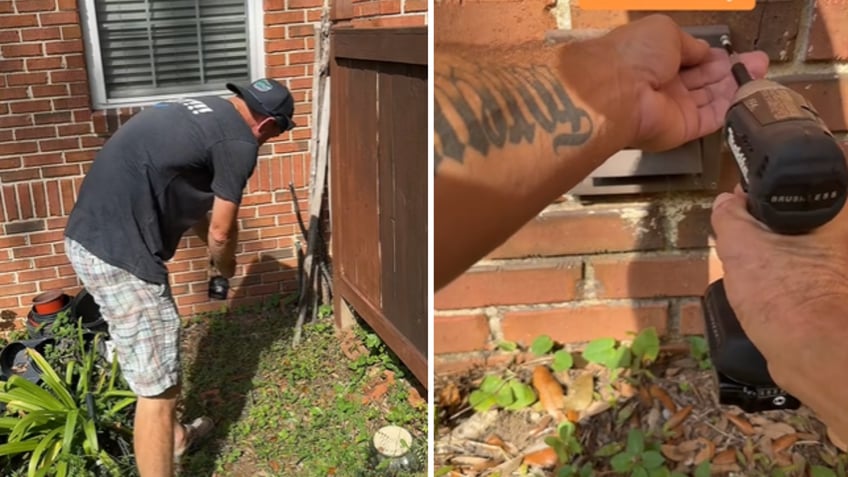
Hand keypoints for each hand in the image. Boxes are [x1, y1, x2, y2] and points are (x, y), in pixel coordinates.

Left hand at [601, 15, 768, 151]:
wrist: (618, 91)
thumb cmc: (635, 54)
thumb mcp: (665, 31)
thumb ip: (689, 43)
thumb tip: (704, 51)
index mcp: (655, 59)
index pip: (691, 60)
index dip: (714, 56)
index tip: (735, 54)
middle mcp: (664, 85)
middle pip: (705, 80)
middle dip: (732, 71)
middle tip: (758, 63)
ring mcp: (674, 109)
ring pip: (712, 99)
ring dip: (736, 87)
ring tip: (761, 75)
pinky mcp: (684, 129)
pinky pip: (713, 119)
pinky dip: (732, 108)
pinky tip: (751, 95)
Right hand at [711, 186, 847, 440]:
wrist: (811, 353)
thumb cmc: (782, 293)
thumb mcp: (740, 245)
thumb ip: (729, 215)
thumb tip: (727, 200)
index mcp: (834, 213)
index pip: (793, 184)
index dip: (762, 187)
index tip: (740, 200)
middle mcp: (841, 236)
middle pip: (792, 214)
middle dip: (763, 223)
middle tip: (740, 237)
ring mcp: (837, 264)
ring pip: (793, 244)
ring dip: (769, 252)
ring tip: (749, 268)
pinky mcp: (831, 289)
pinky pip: (798, 269)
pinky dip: (780, 274)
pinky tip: (761, 289)